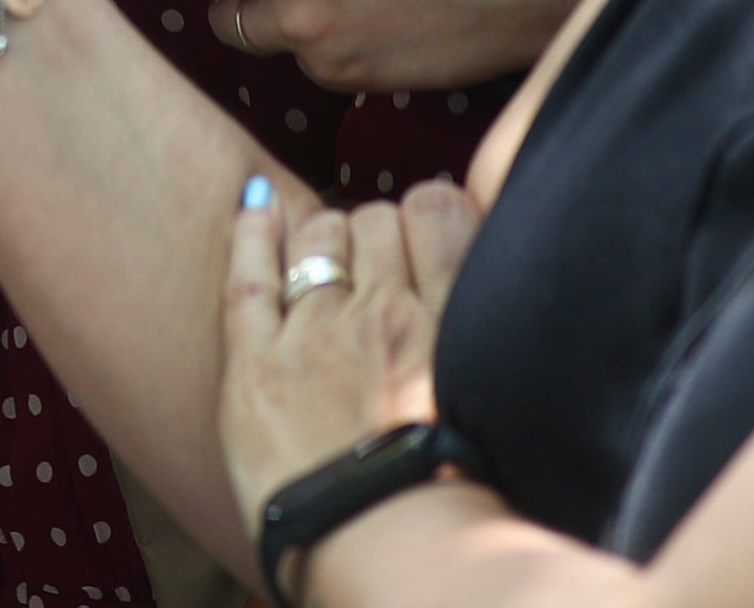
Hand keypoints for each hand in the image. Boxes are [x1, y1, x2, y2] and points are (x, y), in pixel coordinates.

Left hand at [220, 175, 475, 522]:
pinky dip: (251, 231)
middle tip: (376, 268)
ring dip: (324, 236)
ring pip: (317, 237)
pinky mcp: (254, 363)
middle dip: (375, 232)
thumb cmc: (457, 497)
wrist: (389, 549)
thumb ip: (493, 338)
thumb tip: (495, 304)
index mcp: (450, 319)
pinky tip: (255, 204)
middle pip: (373, 220)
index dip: (428, 212)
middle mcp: (381, 311)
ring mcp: (312, 332)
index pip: (438, 209)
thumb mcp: (505, 405)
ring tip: (328, 260)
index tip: (424, 229)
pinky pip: (248, 273)